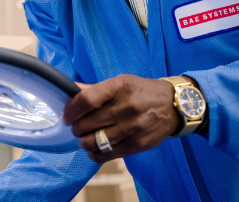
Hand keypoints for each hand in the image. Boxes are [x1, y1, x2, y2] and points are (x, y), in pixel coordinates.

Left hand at [62, 74, 179, 162]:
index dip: (71, 110)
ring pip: (94, 142)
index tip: (66, 116)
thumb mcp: (120, 82)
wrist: (173, 106)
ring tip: (85, 137)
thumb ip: (94, 89)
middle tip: (76, 127)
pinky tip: (95, 148)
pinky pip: (106, 155)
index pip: (87, 100)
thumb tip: (69, 90)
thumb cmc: (141, 92)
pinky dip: (94, 154)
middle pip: (87, 124)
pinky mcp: (137, 145)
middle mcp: (127, 107)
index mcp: (120, 87)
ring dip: (84, 141)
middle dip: (75, 128)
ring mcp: (133, 128)